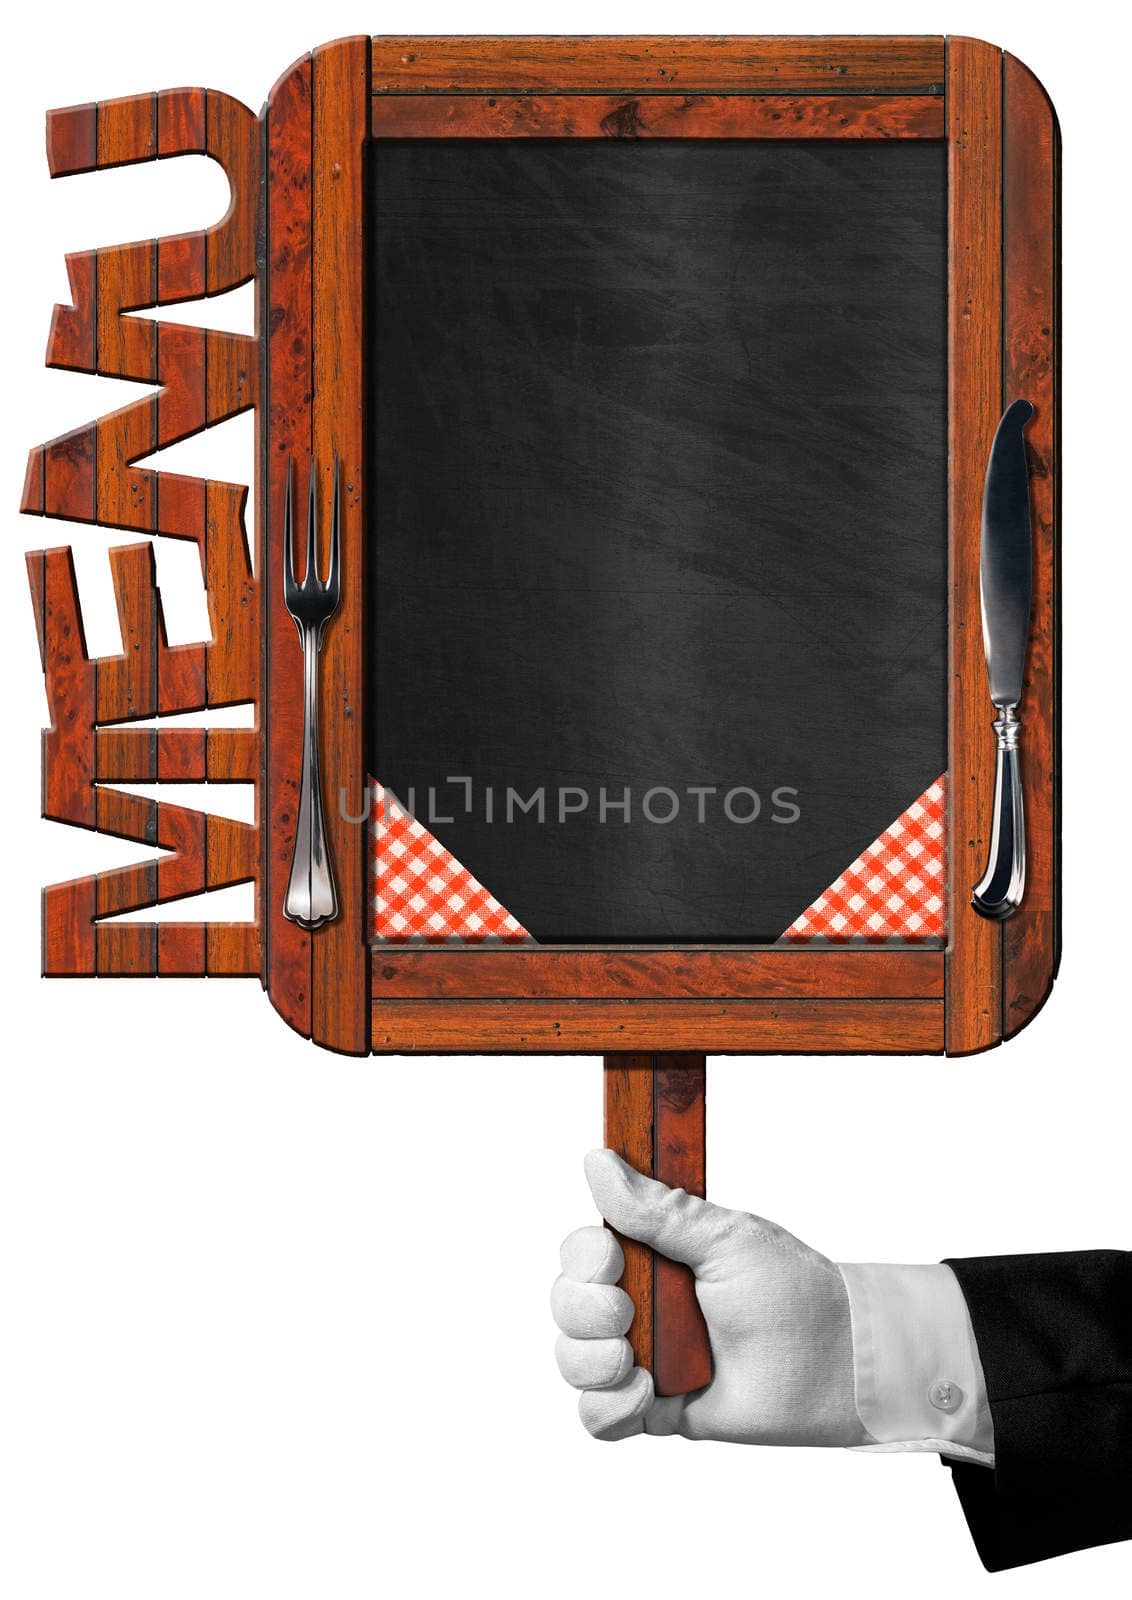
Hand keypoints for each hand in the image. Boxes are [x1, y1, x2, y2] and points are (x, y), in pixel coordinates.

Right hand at [552, 1149, 864, 1445]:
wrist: (834, 1365)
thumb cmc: (790, 1291)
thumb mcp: (722, 1238)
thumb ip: (655, 1210)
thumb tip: (596, 1161)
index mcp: (653, 1254)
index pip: (581, 1251)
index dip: (583, 1259)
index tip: (610, 1260)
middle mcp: (641, 1302)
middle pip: (567, 1303)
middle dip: (585, 1312)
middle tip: (628, 1313)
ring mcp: (645, 1355)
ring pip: (572, 1359)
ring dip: (592, 1362)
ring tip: (637, 1365)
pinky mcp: (653, 1407)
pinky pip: (596, 1416)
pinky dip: (608, 1407)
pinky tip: (645, 1395)